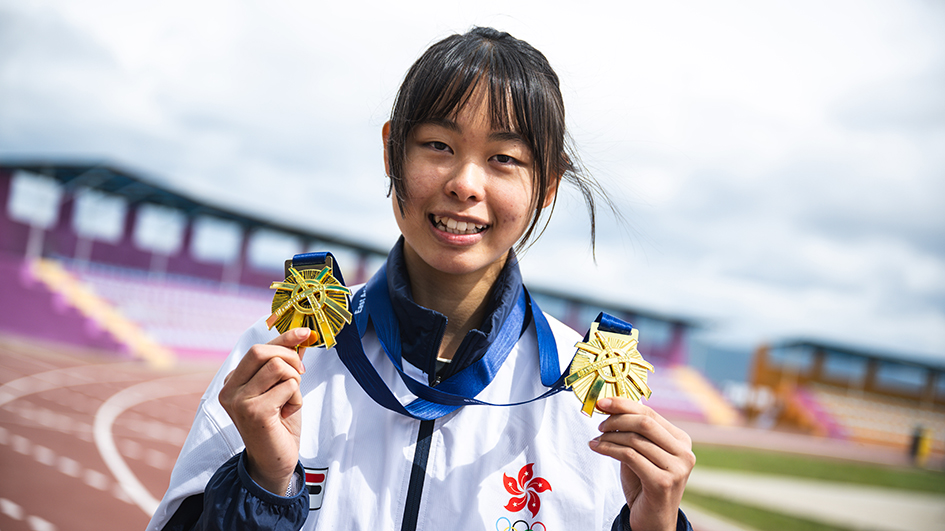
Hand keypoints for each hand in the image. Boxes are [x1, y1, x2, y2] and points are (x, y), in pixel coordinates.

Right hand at [219, 328, 309, 494]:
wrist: (275, 461)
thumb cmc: (278, 425)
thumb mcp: (282, 389)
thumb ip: (286, 364)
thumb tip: (301, 338)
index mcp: (233, 381)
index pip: (258, 349)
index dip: (283, 338)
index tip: (305, 332)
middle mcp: (230, 389)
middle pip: (261, 351)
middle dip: (290, 358)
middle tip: (300, 375)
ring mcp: (239, 401)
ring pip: (278, 367)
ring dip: (294, 381)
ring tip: (289, 401)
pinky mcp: (254, 411)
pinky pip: (288, 386)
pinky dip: (296, 398)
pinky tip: (286, 414)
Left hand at [589, 397, 694, 530]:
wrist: (653, 521)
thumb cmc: (644, 485)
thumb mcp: (641, 454)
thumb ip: (634, 433)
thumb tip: (613, 407)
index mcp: (681, 441)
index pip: (651, 414)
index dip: (624, 405)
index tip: (603, 402)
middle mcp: (684, 453)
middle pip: (645, 423)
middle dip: (617, 419)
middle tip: (599, 423)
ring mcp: (676, 469)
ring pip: (634, 440)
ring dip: (609, 437)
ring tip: (596, 439)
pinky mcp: (663, 482)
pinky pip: (630, 456)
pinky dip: (609, 449)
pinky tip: (597, 448)